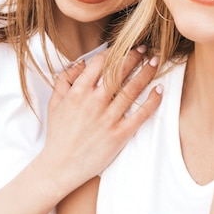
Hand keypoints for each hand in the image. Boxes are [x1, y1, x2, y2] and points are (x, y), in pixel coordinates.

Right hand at [41, 47, 161, 193]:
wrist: (60, 166)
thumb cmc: (58, 134)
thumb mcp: (54, 103)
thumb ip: (65, 80)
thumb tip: (81, 63)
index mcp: (78, 92)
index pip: (99, 63)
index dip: (113, 52)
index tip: (122, 47)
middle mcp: (94, 103)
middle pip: (119, 72)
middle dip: (134, 56)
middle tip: (144, 48)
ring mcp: (108, 119)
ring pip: (132, 89)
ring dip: (146, 72)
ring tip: (155, 61)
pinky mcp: (119, 134)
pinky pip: (140, 114)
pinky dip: (152, 101)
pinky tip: (159, 90)